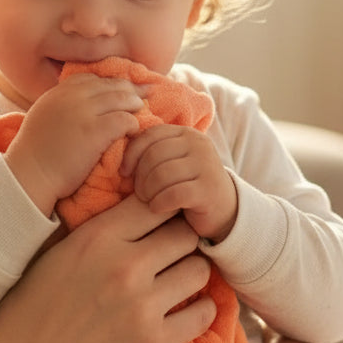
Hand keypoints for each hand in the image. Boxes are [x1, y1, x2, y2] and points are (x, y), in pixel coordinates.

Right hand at [0, 196, 215, 342]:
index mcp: (97, 238)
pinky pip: (203, 314)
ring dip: (192, 274)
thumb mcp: (54, 254)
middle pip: (185, 234)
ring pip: (199, 270)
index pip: (156, 203)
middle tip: (174, 256)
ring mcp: (143, 306)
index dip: (165, 211)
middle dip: (183, 242)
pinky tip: (183, 313)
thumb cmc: (28, 313)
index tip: (163, 224)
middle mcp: (125, 265)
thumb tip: (130, 209)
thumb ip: (95, 231)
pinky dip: (199, 311)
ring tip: (178, 284)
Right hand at [6, 74, 143, 214]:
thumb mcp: (44, 116)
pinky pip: (124, 120)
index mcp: (58, 92)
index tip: (123, 89)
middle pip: (111, 85)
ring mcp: (84, 112)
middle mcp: (71, 96)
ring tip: (141, 110)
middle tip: (144, 93)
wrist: (29, 175)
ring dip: (134, 104)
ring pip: (121, 98)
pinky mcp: (95, 131)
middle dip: (130, 89)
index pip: (92, 78)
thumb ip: (62, 106)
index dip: (110, 83)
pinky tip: (135, 130)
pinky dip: (133, 123)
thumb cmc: (36, 154)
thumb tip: (83, 105)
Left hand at [121, 124, 237, 241]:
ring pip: (161, 175)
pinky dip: (159, 203)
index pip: (150, 135)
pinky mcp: (208, 189)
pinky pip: (173, 194)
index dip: (131, 154)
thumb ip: (153, 151)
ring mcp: (206, 165)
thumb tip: (118, 149)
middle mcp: (199, 144)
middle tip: (139, 193)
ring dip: (148, 192)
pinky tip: (158, 208)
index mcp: (186, 134)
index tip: (124, 173)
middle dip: (140, 177)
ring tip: (149, 200)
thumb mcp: (173, 162)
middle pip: (153, 156)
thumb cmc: (188, 185)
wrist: (224, 209)